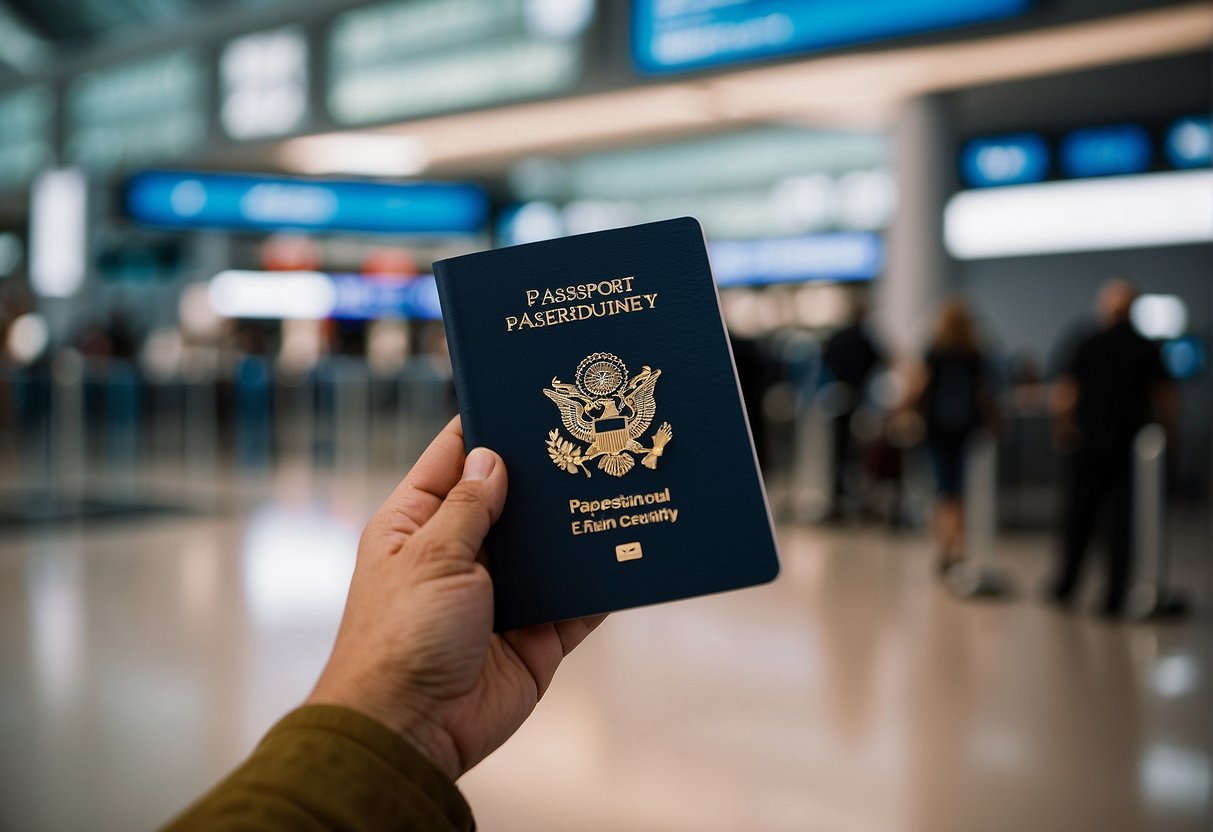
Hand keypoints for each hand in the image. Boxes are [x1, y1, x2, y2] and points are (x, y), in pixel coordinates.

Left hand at [307, 416, 605, 780]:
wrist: (412, 733)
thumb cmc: (401, 637)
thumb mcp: (432, 557)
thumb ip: (469, 507)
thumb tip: (494, 458)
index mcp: (417, 526)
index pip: (452, 461)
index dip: (485, 429)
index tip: (523, 395)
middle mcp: (459, 555)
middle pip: (509, 501)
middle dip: (545, 475)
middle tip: (591, 434)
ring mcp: (500, 597)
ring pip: (548, 549)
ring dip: (576, 526)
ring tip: (618, 481)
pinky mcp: (535, 637)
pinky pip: (576, 602)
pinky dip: (599, 582)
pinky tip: (629, 550)